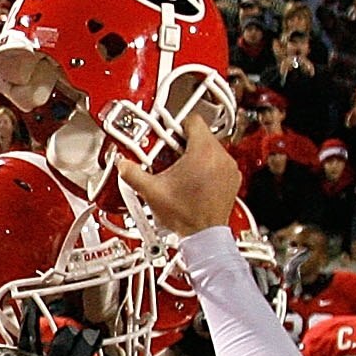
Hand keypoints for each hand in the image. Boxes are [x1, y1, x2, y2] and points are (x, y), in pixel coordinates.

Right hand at [117, 115, 241, 236]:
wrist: (205, 235)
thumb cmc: (186, 216)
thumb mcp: (152, 192)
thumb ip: (133, 173)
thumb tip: (124, 165)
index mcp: (203, 152)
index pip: (192, 120)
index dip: (175, 126)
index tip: (165, 136)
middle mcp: (221, 157)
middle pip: (200, 135)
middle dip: (182, 143)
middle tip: (168, 156)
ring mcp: (229, 168)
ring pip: (210, 148)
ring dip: (194, 155)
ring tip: (179, 170)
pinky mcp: (232, 179)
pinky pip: (218, 163)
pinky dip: (207, 167)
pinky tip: (192, 180)